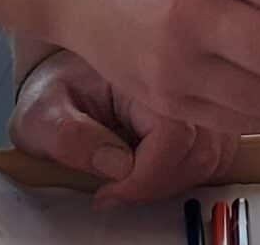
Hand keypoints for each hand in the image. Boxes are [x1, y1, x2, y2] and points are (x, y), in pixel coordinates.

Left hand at [9, 49, 237, 199]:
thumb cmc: (57, 91)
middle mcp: (180, 78)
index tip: (109, 190)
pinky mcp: (205, 114)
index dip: (145, 175)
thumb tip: (115, 165)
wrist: (65, 75)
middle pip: (200, 149)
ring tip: (131, 179)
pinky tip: (151, 171)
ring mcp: (198, 96)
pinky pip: (216, 154)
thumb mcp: (43, 113)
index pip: (174, 134)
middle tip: (116, 189)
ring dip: (171, 181)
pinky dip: (185, 174)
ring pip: (213, 156)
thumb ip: (71, 137)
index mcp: (141, 69)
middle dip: (156, 183)